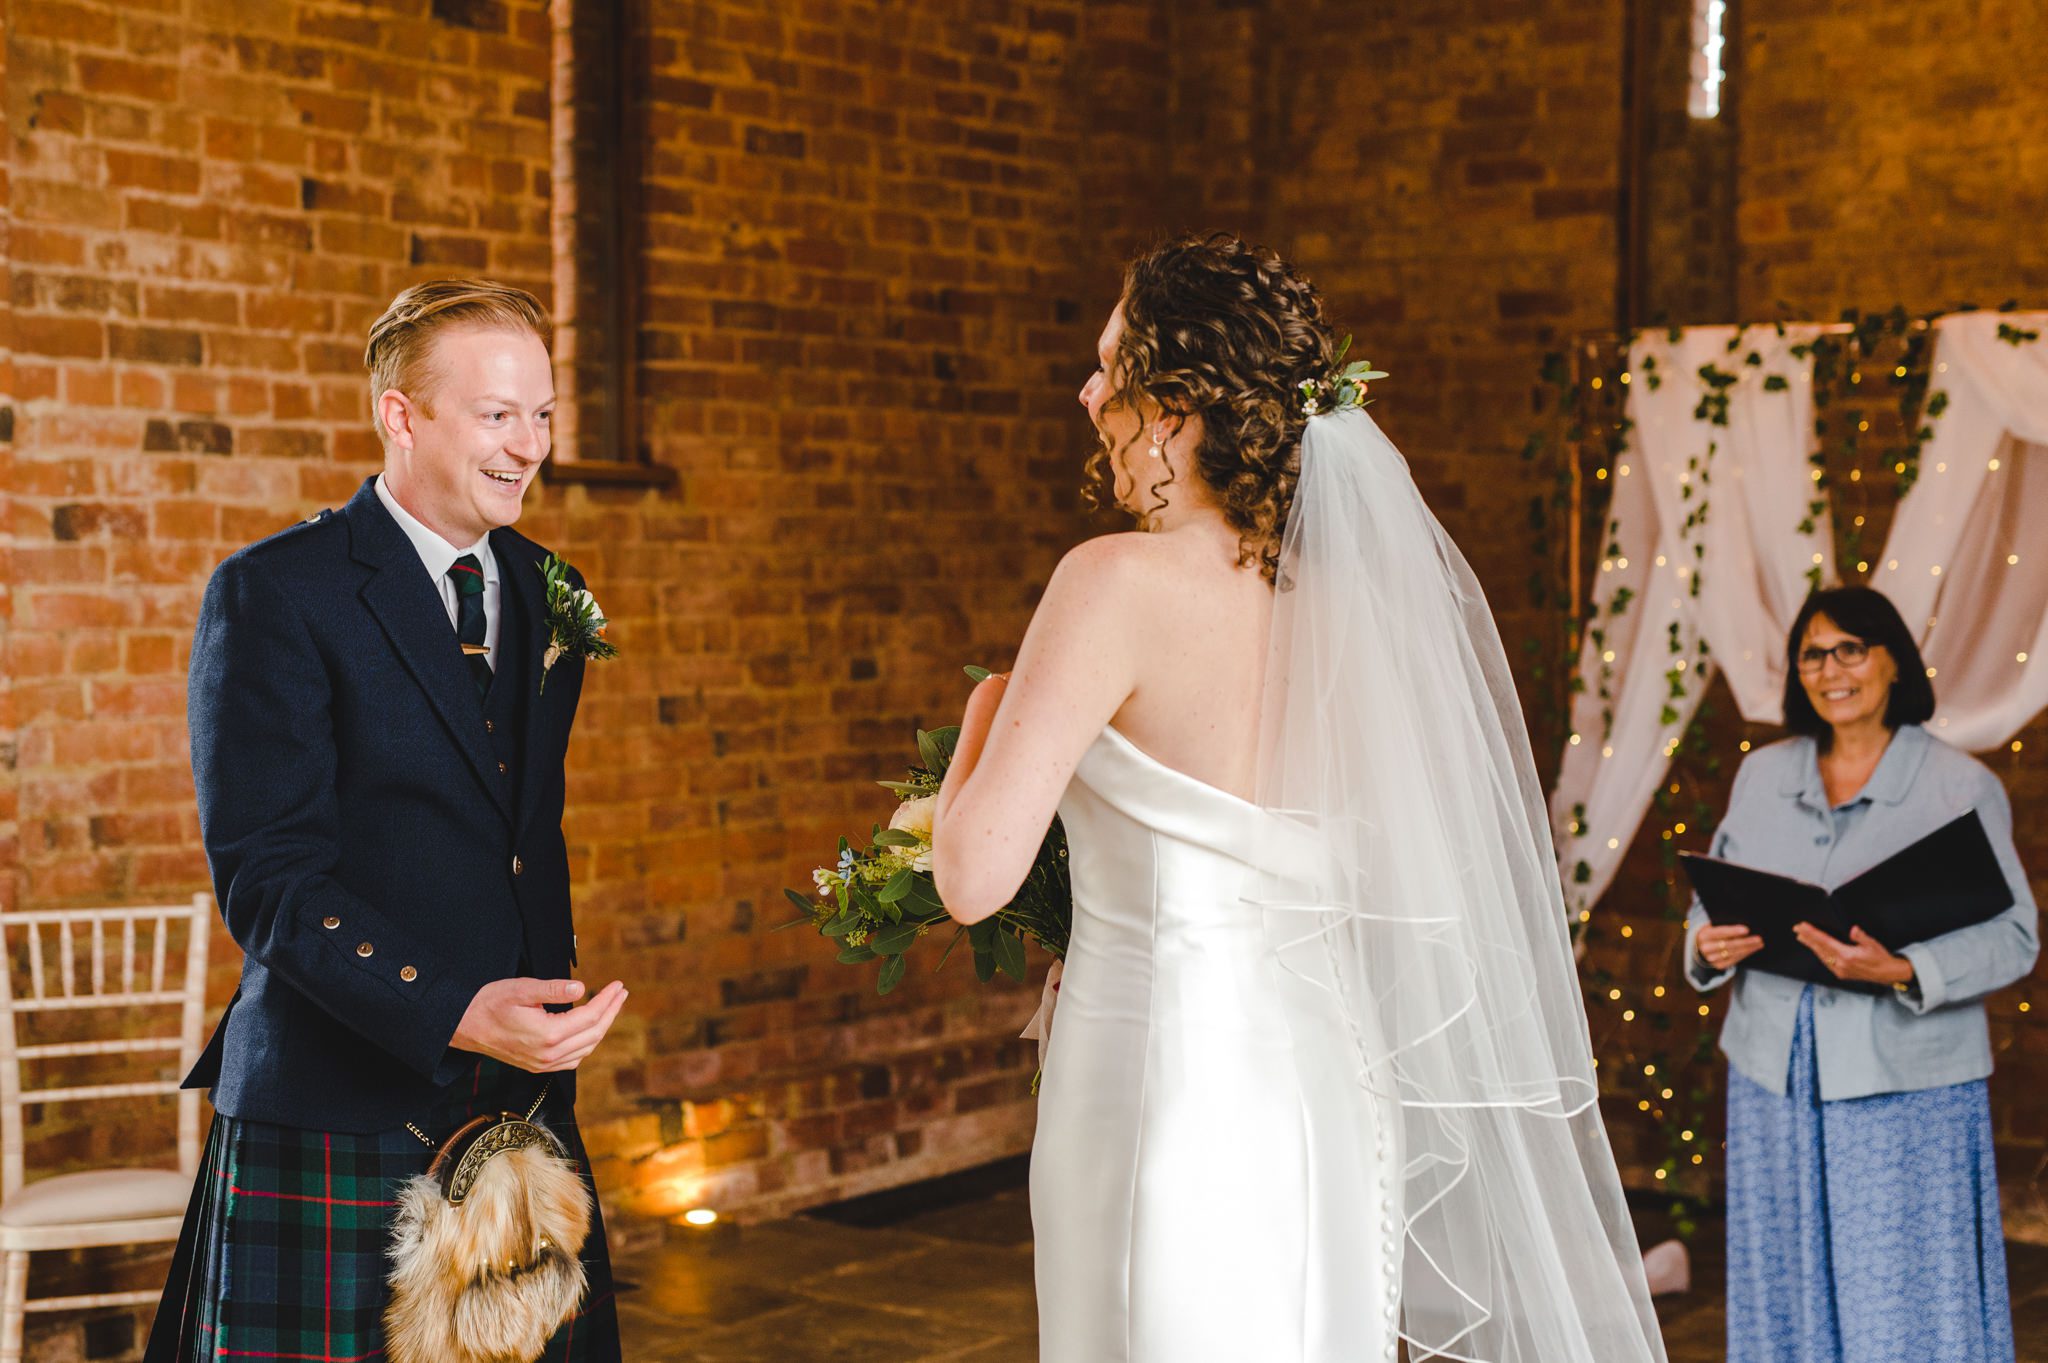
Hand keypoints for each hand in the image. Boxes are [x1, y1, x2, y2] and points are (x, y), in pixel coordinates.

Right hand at [451, 977, 627, 1071]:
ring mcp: (543, 1065)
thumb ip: (553, 989)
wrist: (463, 1026)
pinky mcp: (538, 1066)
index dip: (607, 1000)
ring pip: (586, 1049)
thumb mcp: (522, 988)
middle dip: (611, 1012)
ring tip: (611, 1007)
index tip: (618, 985)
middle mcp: (549, 1055)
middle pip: (594, 1034)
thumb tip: (581, 988)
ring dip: (602, 1028)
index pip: (590, 1017)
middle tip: (621, 993)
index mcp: (548, 1035)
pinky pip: (573, 1059)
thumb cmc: (490, 1003)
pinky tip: (590, 1029)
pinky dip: (587, 1043)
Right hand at [1696, 923, 1763, 972]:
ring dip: (1748, 948)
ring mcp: (1712, 958)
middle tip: (1759, 938)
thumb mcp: (1714, 926)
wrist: (1702, 945)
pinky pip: (1735, 960)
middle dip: (1745, 942)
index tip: (1747, 929)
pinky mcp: (1719, 965)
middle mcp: (1706, 948)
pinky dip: (1745, 954)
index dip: (1734, 931)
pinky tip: (1752, 949)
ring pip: (1734, 953)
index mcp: (1704, 935)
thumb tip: (1744, 926)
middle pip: (1729, 945)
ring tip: (1759, 943)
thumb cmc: (1713, 932)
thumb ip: (1725, 925)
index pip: (1720, 932)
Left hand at [1791, 923, 1912, 986]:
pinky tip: (1815, 949)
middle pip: (1819, 948)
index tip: (1803, 927)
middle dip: (1807, 938)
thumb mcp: (1872, 944)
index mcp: (1847, 956)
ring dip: (1811, 946)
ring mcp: (1840, 970)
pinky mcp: (1841, 974)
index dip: (1812, 933)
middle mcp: (1841, 964)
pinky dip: (1819, 954)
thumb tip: (1853, 930)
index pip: (1825, 941)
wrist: (1888, 974)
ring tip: (1802, 937)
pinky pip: (1826, 962)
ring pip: (1821, 956)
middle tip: (1797, 929)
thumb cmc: (1881, 958)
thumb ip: (1861, 936)